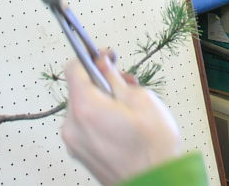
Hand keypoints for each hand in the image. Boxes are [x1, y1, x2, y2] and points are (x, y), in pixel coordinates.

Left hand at [61, 53, 182, 185]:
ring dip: (102, 101)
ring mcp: (75, 143)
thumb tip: (104, 64)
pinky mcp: (81, 154)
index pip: (74, 68)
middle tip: (127, 84)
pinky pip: (86, 126)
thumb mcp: (141, 99)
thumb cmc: (152, 149)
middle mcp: (73, 126)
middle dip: (102, 82)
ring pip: (84, 108)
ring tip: (130, 108)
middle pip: (80, 90)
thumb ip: (116, 78)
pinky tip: (122, 124)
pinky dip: (100, 119)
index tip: (107, 56)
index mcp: (85, 108)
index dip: (91, 57)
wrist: (155, 184)